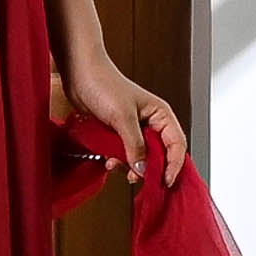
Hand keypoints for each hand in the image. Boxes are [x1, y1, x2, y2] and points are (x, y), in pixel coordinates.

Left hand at [64, 57, 185, 187]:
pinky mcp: (117, 134)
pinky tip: (108, 161)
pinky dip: (117, 160)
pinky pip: (123, 154)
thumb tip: (143, 169)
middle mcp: (150, 123)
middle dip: (148, 168)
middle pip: (159, 155)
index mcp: (160, 115)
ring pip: (139, 157)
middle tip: (137, 179)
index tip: (165, 180)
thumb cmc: (103, 84)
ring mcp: (133, 129)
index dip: (173, 164)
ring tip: (116, 166)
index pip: (176, 144)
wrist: (78, 74)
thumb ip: (135, 145)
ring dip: (129, 166)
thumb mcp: (122, 117)